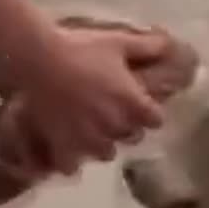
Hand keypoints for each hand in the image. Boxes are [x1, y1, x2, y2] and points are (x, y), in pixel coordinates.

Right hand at [4, 25, 168, 174]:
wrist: (41, 59)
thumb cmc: (82, 49)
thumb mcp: (118, 42)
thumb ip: (146, 47)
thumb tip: (168, 46)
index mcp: (132, 103)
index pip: (156, 120)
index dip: (149, 112)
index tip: (139, 104)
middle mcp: (115, 126)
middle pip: (132, 137)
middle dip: (126, 126)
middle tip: (112, 112)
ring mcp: (89, 140)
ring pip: (105, 153)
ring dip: (101, 143)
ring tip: (89, 129)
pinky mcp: (64, 146)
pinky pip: (72, 165)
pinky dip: (71, 159)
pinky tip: (66, 147)